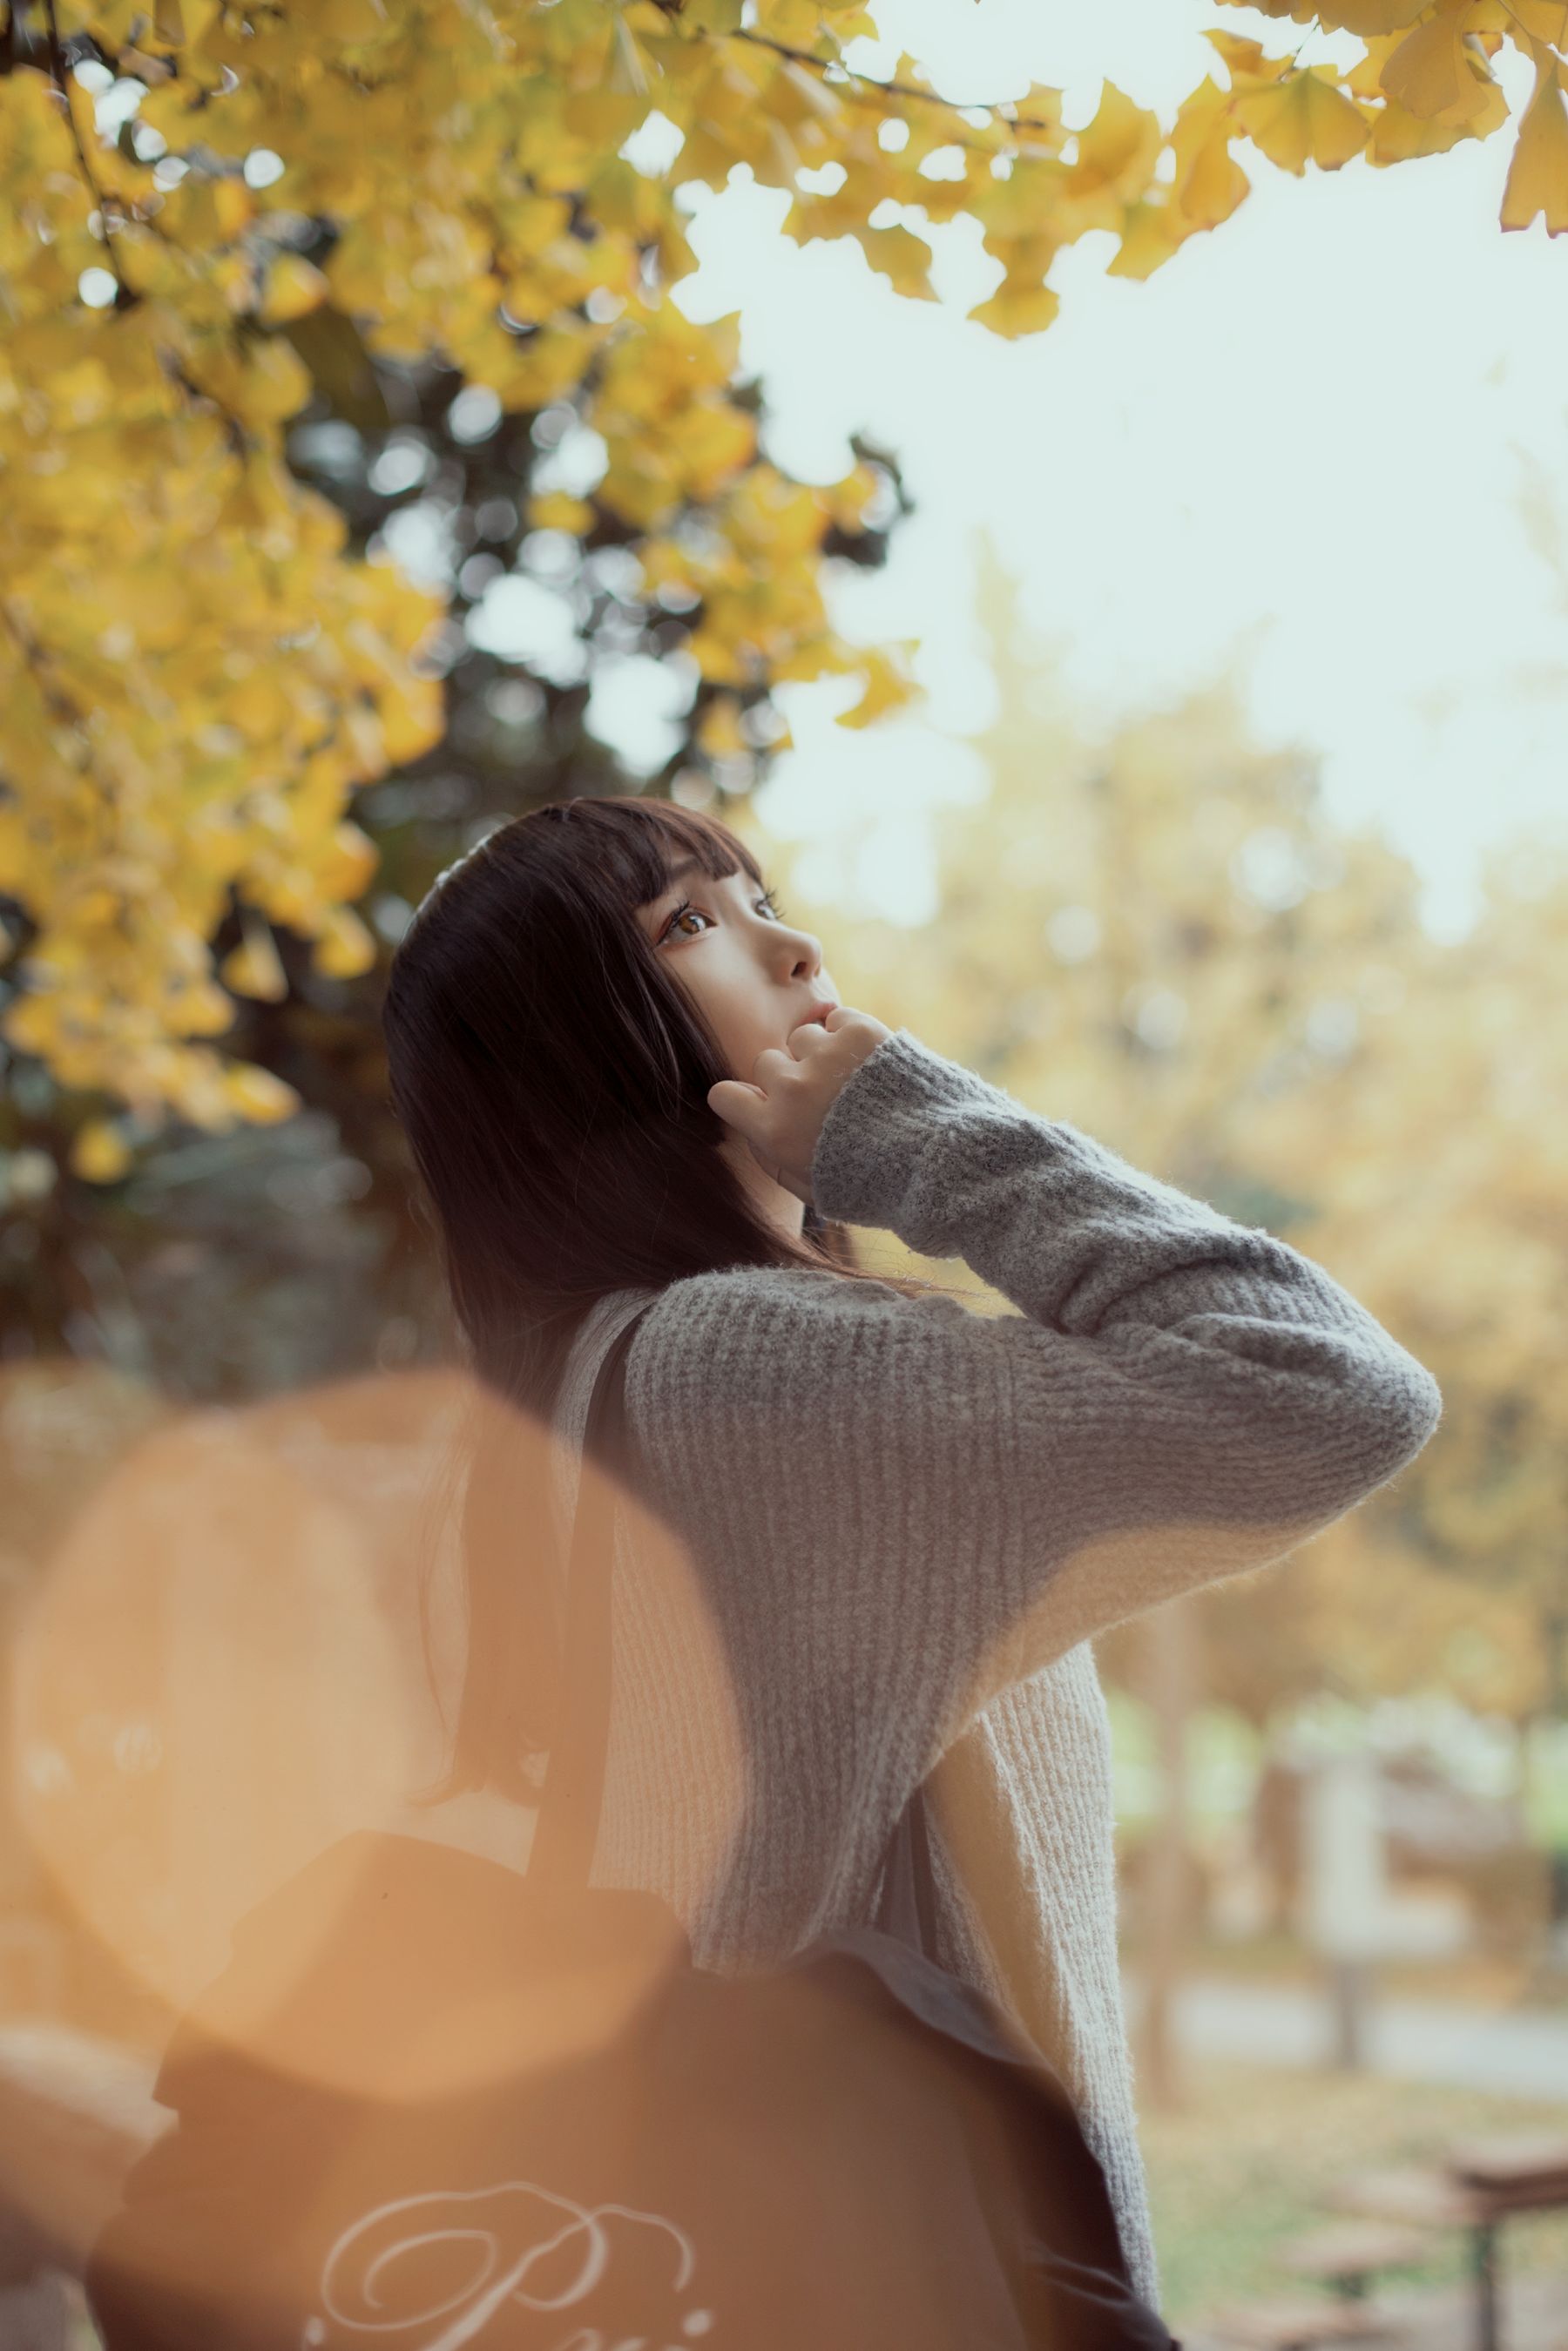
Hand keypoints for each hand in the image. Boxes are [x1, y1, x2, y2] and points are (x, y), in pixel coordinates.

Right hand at [708, 1007, 892, 1203]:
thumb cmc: (875, 1181)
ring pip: (803, 1037)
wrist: (939, 1157)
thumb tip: (749, 1125)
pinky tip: (869, 1061)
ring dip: (821, 1053)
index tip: (765, 1103)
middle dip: (789, 1076)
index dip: (745, 1098)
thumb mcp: (811, 1188)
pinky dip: (849, 1033)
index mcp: (775, 1130)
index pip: (725, 1095)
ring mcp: (824, 1055)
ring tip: (854, 1080)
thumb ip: (771, 1157)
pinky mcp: (859, 1031)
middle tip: (825, 1098)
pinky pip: (836, 1018)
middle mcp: (792, 1089)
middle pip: (766, 1062)